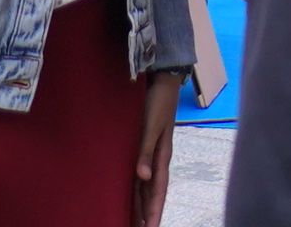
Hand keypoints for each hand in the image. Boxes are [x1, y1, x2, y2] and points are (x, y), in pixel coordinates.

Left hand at [134, 71, 184, 226]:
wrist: (161, 78)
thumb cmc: (157, 101)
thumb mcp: (151, 126)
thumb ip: (146, 151)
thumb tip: (142, 177)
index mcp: (162, 156)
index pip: (157, 191)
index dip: (154, 211)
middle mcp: (156, 158)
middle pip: (151, 193)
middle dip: (147, 213)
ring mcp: (150, 152)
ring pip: (145, 185)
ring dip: (140, 203)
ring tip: (134, 221)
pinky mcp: (142, 144)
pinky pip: (138, 172)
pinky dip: (135, 186)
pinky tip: (128, 193)